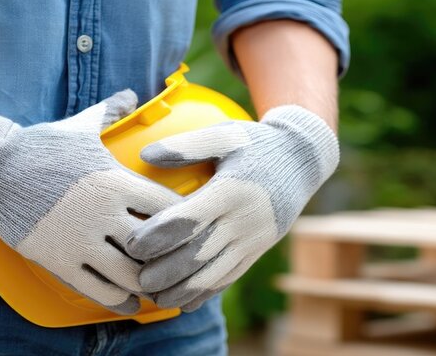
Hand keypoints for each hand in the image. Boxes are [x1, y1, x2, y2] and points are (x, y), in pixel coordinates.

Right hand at [0, 90, 180, 314]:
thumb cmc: (41, 146)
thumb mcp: (80, 126)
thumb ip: (111, 111)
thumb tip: (130, 93)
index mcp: (116, 180)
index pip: (169, 207)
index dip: (185, 221)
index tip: (191, 228)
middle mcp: (103, 212)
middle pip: (156, 245)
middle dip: (171, 257)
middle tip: (179, 264)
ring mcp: (80, 238)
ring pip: (130, 273)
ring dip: (147, 282)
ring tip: (157, 286)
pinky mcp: (58, 259)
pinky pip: (97, 289)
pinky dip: (118, 299)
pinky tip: (129, 301)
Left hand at [126, 105, 338, 310]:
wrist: (304, 160)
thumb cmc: (257, 143)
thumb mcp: (226, 134)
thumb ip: (187, 146)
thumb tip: (146, 155)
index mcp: (232, 190)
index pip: (190, 218)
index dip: (159, 234)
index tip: (132, 245)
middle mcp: (244, 220)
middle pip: (200, 253)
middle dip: (166, 271)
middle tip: (137, 281)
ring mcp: (254, 239)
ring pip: (215, 272)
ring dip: (184, 289)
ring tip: (156, 299)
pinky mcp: (258, 249)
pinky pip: (231, 275)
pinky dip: (207, 292)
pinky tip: (185, 302)